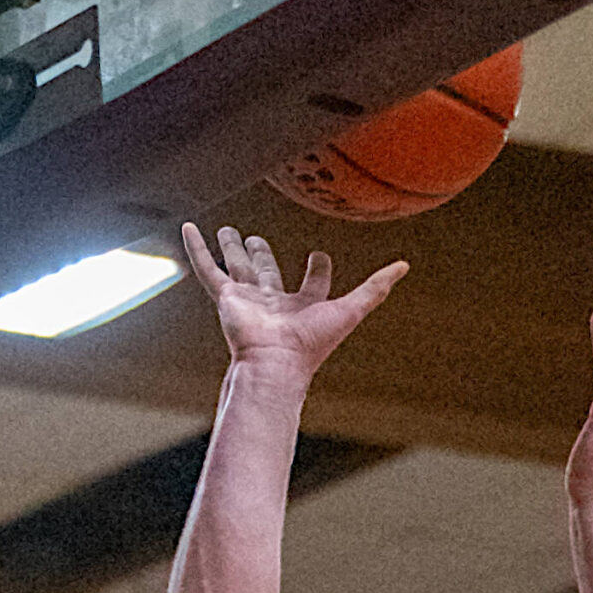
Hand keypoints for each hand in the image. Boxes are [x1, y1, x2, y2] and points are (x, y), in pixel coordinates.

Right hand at [183, 224, 406, 380]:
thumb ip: (376, 288)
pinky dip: (195, 249)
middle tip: (256, 239)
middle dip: (262, 255)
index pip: (312, 282)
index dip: (318, 268)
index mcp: (303, 307)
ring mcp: (248, 299)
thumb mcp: (352, 309)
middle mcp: (274, 302)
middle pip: (268, 272)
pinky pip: (206, 268)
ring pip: (238, 267)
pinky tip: (188, 228)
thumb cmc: (312, 344)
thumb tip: (404, 266)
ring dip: (232, 249)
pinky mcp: (226, 298)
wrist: (275, 365)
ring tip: (228, 231)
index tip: (319, 255)